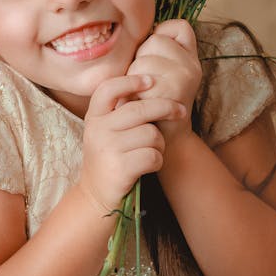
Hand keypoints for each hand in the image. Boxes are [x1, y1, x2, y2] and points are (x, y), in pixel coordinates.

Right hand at [78, 74, 184, 210]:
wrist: (96, 195)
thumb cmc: (109, 157)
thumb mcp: (105, 131)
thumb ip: (120, 112)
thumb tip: (153, 86)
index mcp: (94, 117)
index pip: (108, 89)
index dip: (130, 81)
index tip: (150, 80)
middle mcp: (97, 130)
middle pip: (139, 109)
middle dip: (166, 108)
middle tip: (181, 111)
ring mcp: (108, 149)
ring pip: (151, 134)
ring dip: (160, 144)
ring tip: (151, 151)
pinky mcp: (120, 168)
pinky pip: (153, 156)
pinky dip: (157, 161)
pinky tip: (148, 166)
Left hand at [127, 19, 201, 143]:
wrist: (163, 143)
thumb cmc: (152, 105)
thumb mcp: (158, 75)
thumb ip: (152, 53)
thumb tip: (129, 33)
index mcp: (190, 58)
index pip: (179, 27)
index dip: (163, 35)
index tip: (156, 57)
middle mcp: (192, 65)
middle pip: (154, 40)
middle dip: (140, 60)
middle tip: (146, 85)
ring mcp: (184, 77)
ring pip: (144, 59)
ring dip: (133, 78)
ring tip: (141, 95)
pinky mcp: (172, 91)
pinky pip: (139, 79)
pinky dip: (132, 93)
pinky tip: (139, 104)